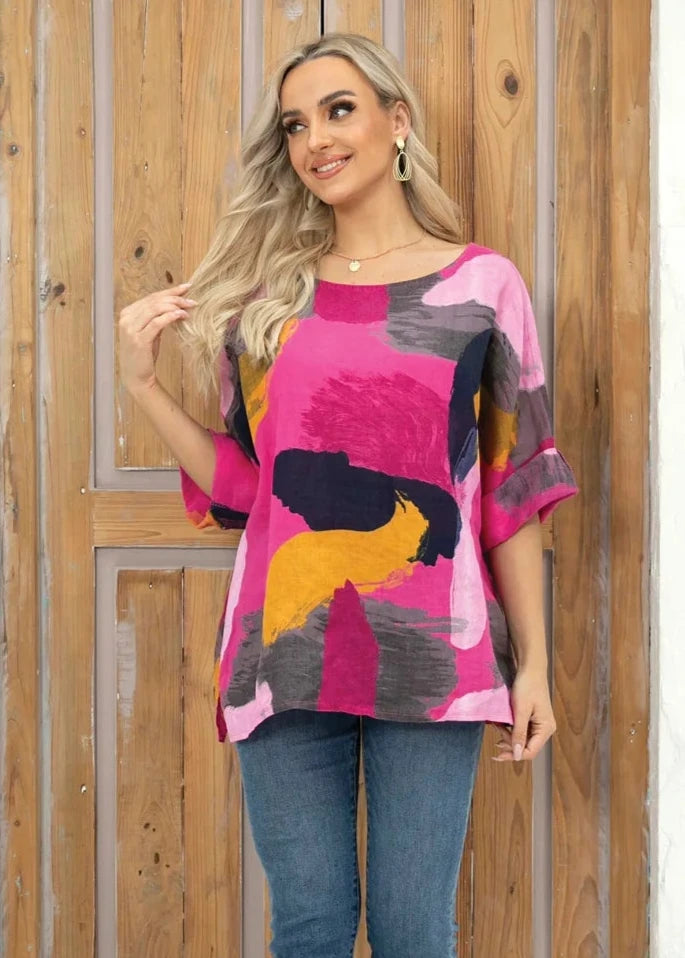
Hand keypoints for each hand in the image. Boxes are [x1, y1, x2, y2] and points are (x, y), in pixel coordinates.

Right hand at [118, 280, 195, 395]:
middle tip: (192, 300)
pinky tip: (181, 315)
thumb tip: (175, 304)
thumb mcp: (150, 332)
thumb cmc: (144, 354)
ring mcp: (131, 329)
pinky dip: (170, 317)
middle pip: (154, 301)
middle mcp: (127, 318)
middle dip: (175, 298)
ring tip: (189, 307)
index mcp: (128, 313)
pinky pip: (157, 323)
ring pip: (155, 309)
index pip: (151, 297)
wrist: (136, 377)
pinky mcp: (139, 340)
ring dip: (175, 306)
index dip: (170, 291)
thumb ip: (157, 317)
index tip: (186, 287)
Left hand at [491, 665, 555, 762]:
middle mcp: (545, 729)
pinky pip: (522, 731)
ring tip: (497, 727)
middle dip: (510, 744)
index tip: (497, 753)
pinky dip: (511, 730)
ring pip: (522, 739)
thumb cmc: (527, 686)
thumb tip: (516, 755)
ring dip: (509, 737)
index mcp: (546, 729)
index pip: (530, 752)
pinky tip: (502, 725)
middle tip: (496, 735)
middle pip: (526, 747)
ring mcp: (540, 724)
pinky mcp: (533, 719)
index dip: (513, 754)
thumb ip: (518, 733)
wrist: (530, 668)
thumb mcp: (520, 710)